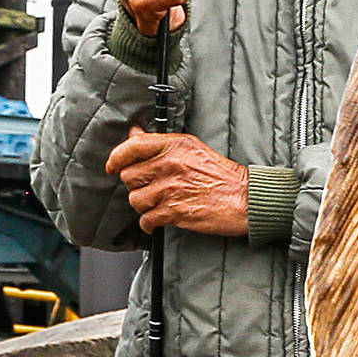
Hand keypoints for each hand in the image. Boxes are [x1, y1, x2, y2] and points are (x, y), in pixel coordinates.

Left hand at [106, 128, 250, 235]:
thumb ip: (160, 142)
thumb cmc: (222, 175)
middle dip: (136, 185)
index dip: (116, 158)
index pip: (132, 146)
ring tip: (159, 204)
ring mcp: (172, 188)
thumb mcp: (192, 148)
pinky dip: (149, 224)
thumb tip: (133, 133)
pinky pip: (147, 219)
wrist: (246, 199)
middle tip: (150, 189)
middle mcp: (170, 164)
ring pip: (136, 200)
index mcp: (174, 145)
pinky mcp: (176, 211)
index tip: (112, 166)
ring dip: (144, 206)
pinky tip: (158, 221)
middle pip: (129, 176)